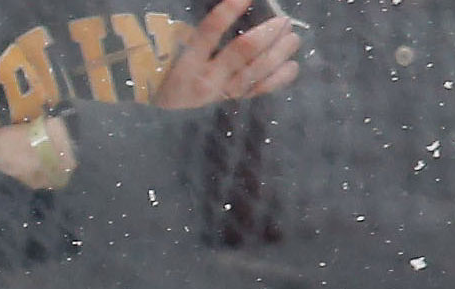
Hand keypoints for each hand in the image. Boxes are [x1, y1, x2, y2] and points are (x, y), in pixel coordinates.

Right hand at [149, 0, 299, 108]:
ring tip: (292, 38)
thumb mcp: (174, 51)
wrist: (163, 113)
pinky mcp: (231, 102)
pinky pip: (259, 91)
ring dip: (280, 52)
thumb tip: (233, 6)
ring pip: (257, 70)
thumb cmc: (164, 74)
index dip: (228, 12)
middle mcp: (206, 79)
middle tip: (283, 21)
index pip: (208, 32)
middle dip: (268, 32)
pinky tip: (292, 66)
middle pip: (243, 51)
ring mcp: (221, 93)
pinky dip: (279, 79)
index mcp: (186, 63)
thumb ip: (196, 34)